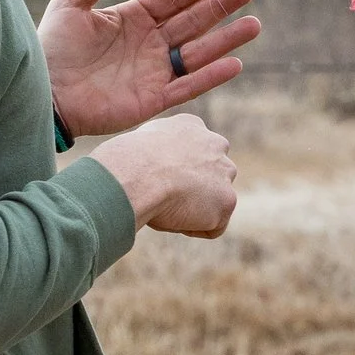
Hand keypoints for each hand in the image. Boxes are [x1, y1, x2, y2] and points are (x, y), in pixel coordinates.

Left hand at [42, 0, 260, 138]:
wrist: (41, 93)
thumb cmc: (50, 50)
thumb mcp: (70, 6)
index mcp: (132, 20)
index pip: (172, 1)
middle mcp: (149, 45)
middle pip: (192, 23)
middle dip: (220, 7)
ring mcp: (152, 73)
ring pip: (198, 53)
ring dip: (226, 40)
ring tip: (253, 25)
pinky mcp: (152, 100)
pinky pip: (187, 87)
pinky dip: (211, 77)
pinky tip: (235, 64)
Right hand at [91, 113, 237, 237]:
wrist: (138, 174)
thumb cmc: (127, 162)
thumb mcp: (140, 145)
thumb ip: (156, 152)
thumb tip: (152, 170)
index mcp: (191, 126)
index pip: (193, 152)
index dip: (175, 173)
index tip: (157, 181)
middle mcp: (215, 144)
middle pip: (210, 174)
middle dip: (193, 189)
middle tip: (163, 198)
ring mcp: (224, 173)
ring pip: (213, 200)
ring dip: (193, 209)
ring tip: (165, 207)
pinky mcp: (227, 201)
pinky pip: (213, 227)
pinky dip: (194, 229)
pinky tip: (173, 218)